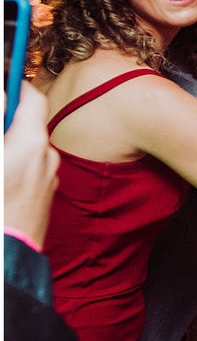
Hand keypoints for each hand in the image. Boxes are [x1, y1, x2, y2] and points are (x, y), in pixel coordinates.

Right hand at [3, 85, 59, 248]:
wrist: (6, 258)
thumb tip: (2, 99)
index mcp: (31, 143)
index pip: (31, 98)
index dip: (15, 87)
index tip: (4, 82)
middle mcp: (47, 159)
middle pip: (26, 125)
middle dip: (5, 123)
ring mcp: (48, 181)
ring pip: (25, 150)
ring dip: (8, 147)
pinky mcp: (43, 200)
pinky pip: (28, 172)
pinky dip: (12, 167)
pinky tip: (1, 181)